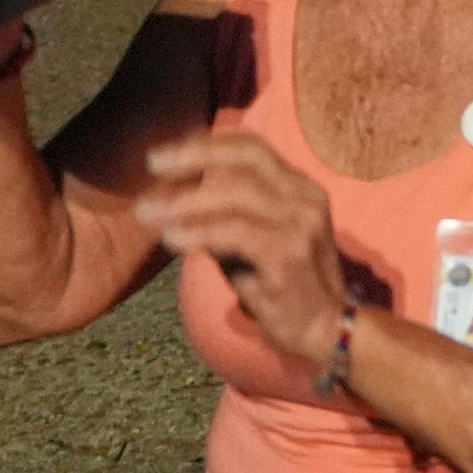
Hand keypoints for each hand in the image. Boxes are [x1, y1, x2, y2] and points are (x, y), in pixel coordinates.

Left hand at [135, 132, 350, 364]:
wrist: (324, 329)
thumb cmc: (281, 285)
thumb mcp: (252, 240)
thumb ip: (222, 215)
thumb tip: (170, 195)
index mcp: (300, 189)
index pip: (253, 147)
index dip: (207, 143)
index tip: (166, 152)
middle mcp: (306, 199)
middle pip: (247, 160)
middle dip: (195, 156)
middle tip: (152, 163)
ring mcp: (301, 226)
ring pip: (238, 194)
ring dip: (185, 201)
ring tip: (147, 211)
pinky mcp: (290, 256)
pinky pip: (236, 233)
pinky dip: (199, 232)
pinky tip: (171, 240)